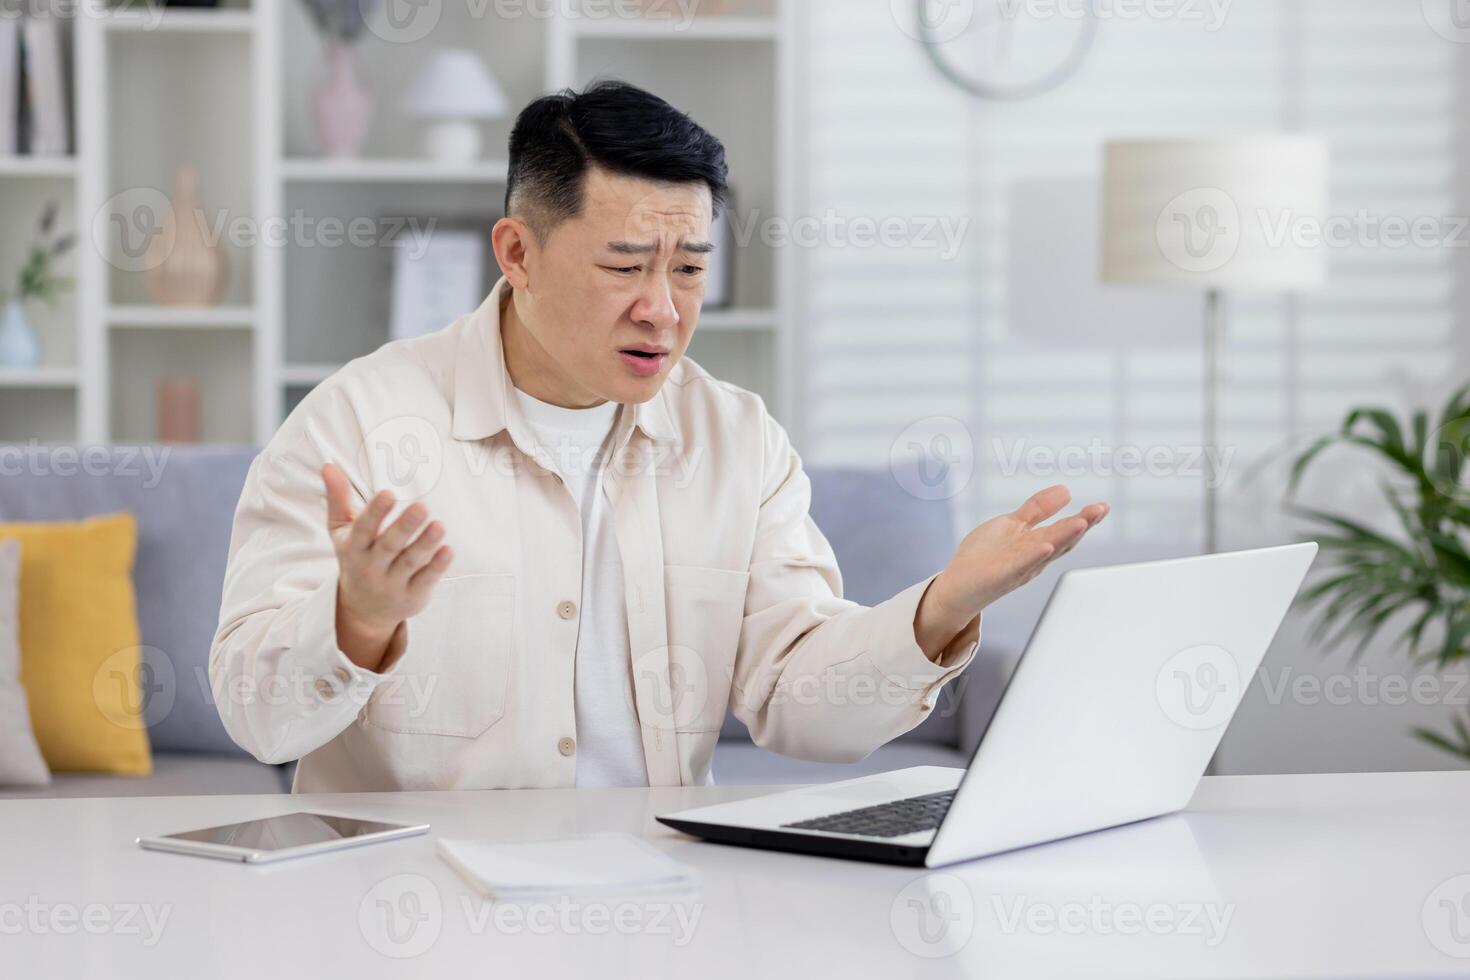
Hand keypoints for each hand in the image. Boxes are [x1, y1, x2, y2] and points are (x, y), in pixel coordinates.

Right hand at [322, 462, 452, 670]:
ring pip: (411, 562)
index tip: (388, 493)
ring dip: (425, 544)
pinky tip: (448, 549)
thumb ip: (338, 499)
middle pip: (389, 546)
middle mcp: (372, 567)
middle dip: (405, 527)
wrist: (363, 610)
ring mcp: (393, 583)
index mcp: (354, 548)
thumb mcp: (342, 531)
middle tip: (422, 506)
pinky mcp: (413, 595)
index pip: (363, 529)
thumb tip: (328, 465)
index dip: (375, 512)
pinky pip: (426, 580)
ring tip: (439, 525)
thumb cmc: (356, 558)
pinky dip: (437, 566)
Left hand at [914, 485, 1108, 659]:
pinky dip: (1034, 556)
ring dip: (1064, 537)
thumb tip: (1066, 490)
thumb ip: (1037, 509)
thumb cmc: (985, 556)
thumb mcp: (1013, 524)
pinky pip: (1020, 565)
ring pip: (1046, 551)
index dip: (1085, 519)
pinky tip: (1046, 546)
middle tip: (1100, 510)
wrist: (958, 586)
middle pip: (1062, 539)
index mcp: (1037, 544)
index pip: (1065, 530)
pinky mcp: (1002, 575)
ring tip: (1082, 522)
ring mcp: (1019, 566)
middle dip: (1082, 524)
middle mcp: (1033, 557)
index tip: (1103, 506)